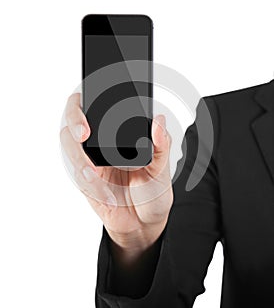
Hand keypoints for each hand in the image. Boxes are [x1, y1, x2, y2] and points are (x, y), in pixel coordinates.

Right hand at [60, 93, 173, 253]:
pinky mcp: (85, 181)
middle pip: (74, 120)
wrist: (143, 223)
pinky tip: (105, 194)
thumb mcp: (162, 168)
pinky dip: (88, 183)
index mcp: (120, 133)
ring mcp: (91, 161)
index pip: (97, 106)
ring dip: (78, 160)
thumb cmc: (153, 191)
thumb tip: (160, 119)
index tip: (92, 98)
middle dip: (73, 121)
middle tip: (83, 133)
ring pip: (70, 147)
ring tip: (94, 174)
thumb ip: (161, 144)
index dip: (88, 99)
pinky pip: (77, 175)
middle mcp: (102, 143)